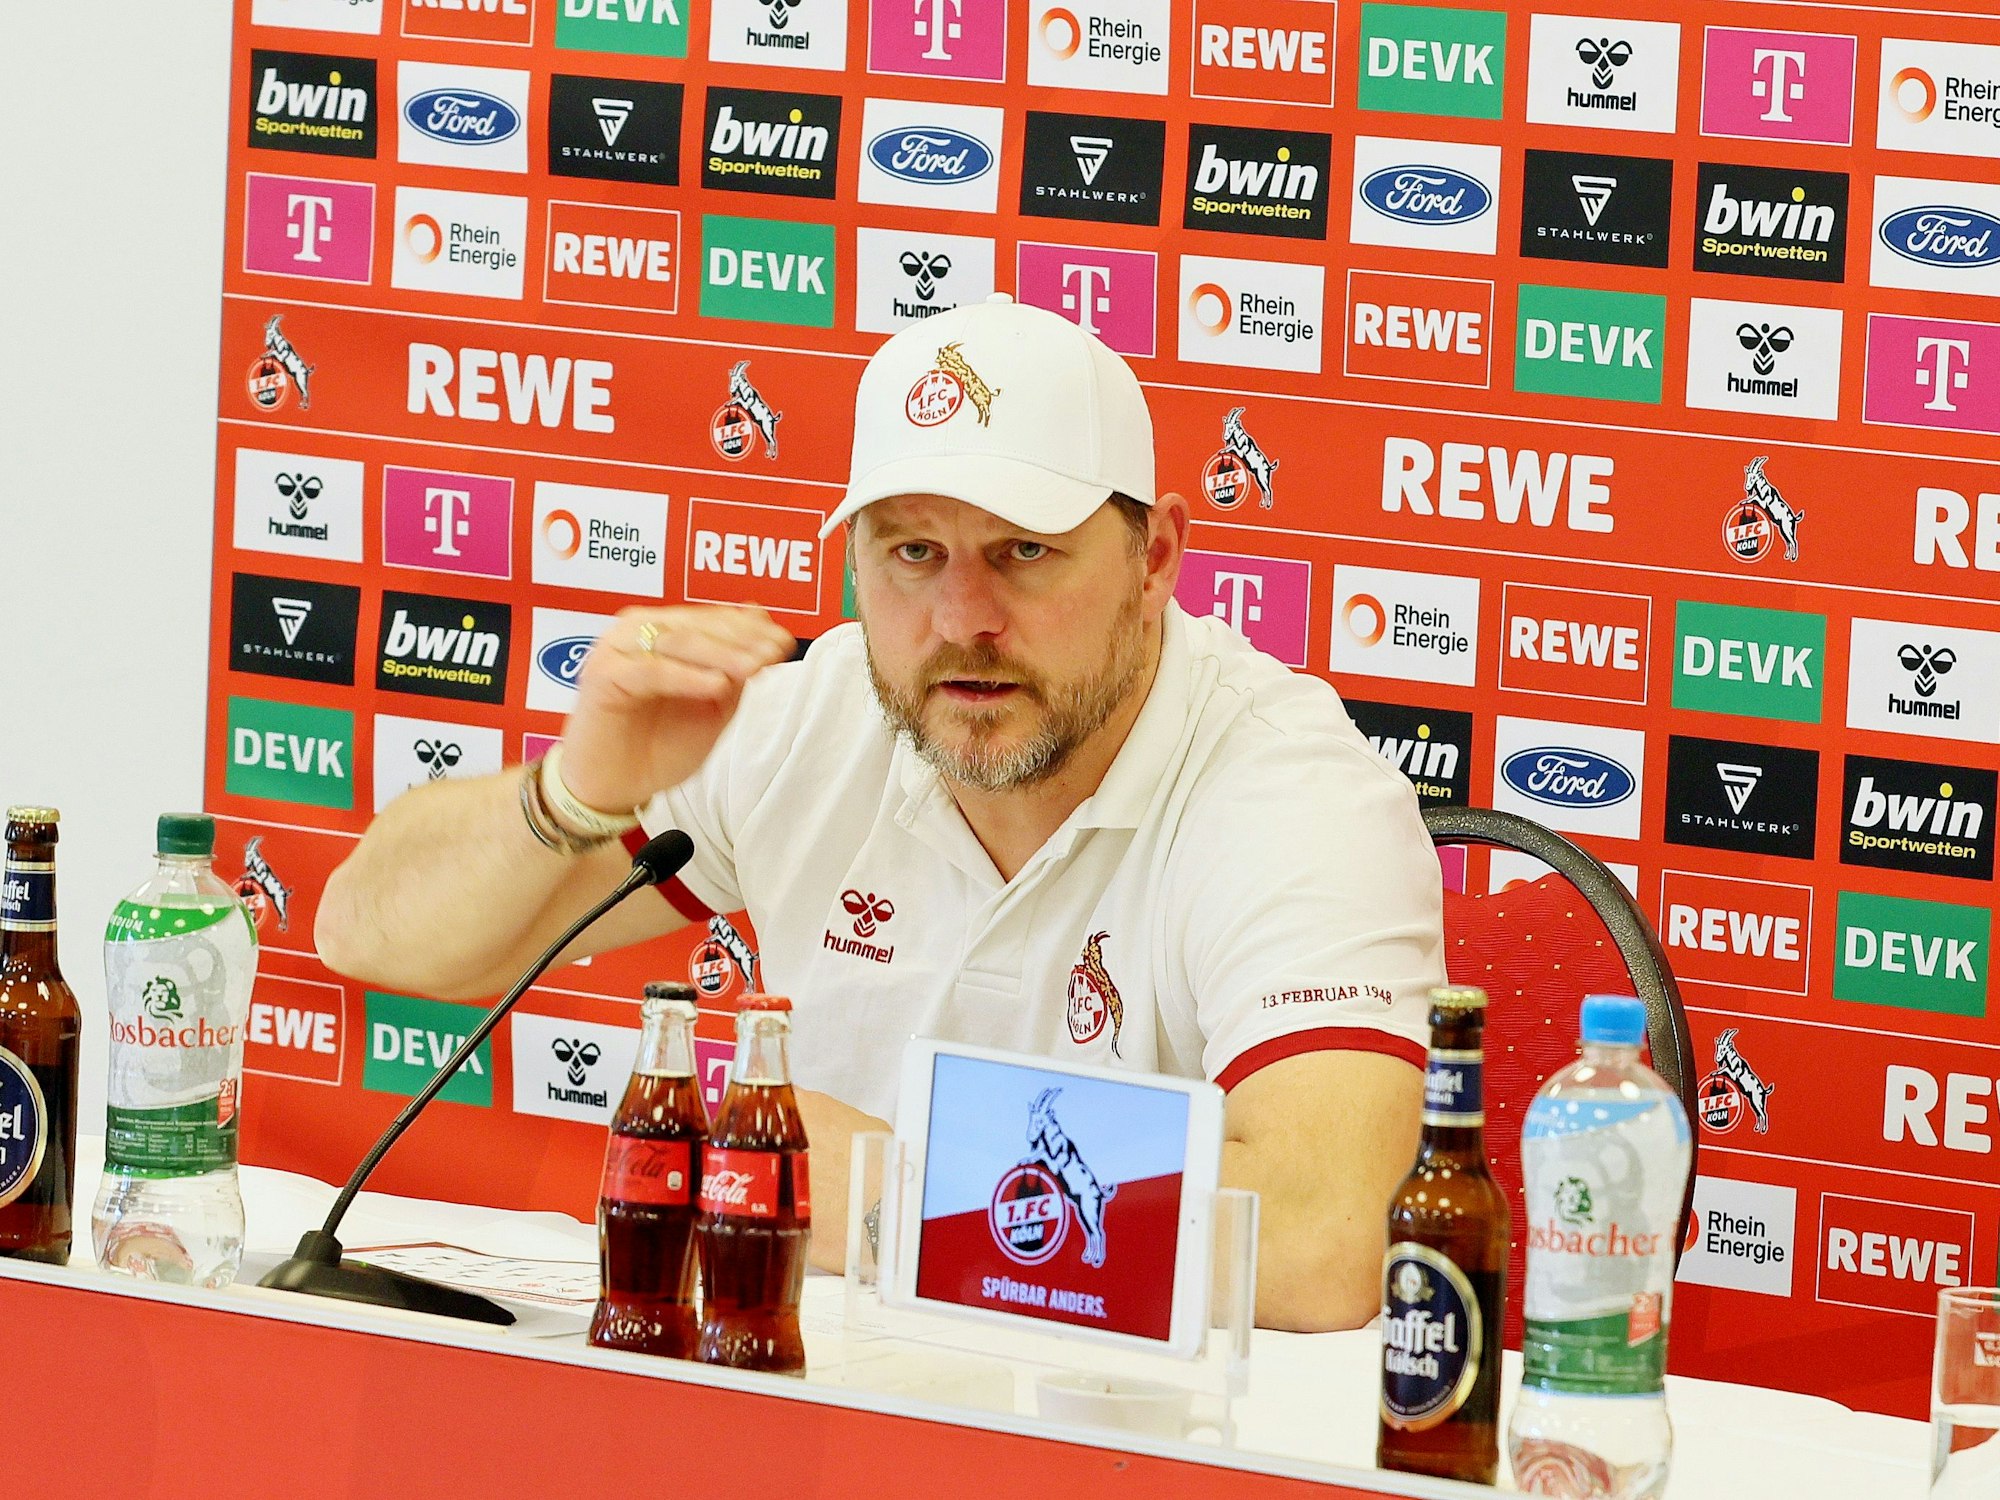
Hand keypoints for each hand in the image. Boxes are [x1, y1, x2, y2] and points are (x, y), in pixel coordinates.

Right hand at [557, 606, 794, 811]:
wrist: (613, 786)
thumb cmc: (657, 748)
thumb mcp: (711, 709)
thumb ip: (734, 675)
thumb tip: (763, 633)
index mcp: (663, 633)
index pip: (711, 620)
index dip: (750, 629)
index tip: (785, 643)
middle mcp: (638, 632)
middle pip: (697, 625)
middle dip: (740, 638)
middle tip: (774, 652)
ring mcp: (618, 649)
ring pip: (677, 641)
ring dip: (720, 653)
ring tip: (754, 667)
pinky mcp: (604, 674)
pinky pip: (652, 670)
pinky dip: (687, 677)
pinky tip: (717, 685)